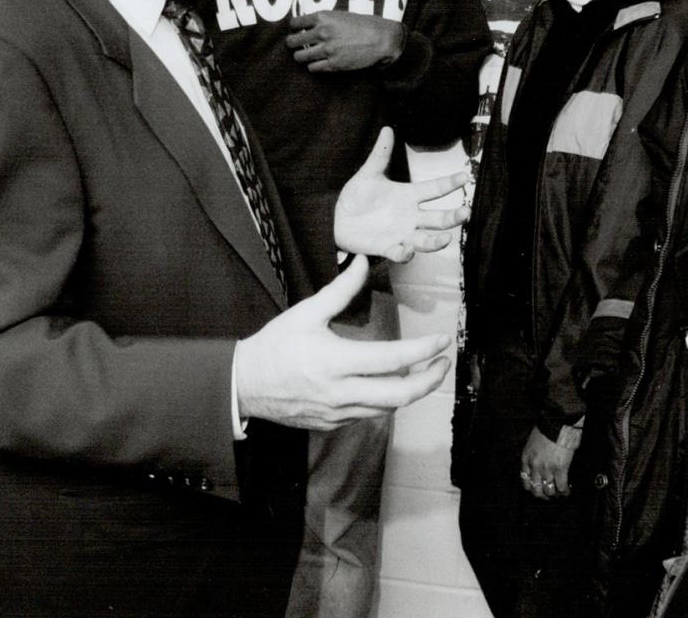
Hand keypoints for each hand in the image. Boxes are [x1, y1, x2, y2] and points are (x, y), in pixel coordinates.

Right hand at [235, 256, 451, 430]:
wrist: (244, 384)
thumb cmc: (275, 346)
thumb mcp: (306, 313)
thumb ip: (340, 289)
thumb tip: (361, 262)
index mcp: (336, 361)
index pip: (392, 359)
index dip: (423, 351)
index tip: (441, 342)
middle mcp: (340, 392)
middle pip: (400, 395)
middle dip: (429, 380)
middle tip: (443, 364)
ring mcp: (337, 413)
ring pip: (387, 409)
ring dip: (410, 392)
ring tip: (422, 374)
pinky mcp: (332, 424)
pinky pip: (368, 416)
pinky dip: (385, 402)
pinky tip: (388, 386)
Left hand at [287, 10, 404, 71]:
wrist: (382, 39)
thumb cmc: (365, 24)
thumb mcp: (342, 15)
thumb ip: (325, 20)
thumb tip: (310, 26)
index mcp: (323, 17)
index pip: (295, 23)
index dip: (293, 28)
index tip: (295, 30)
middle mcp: (322, 33)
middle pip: (293, 41)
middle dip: (292, 43)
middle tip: (294, 45)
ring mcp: (326, 50)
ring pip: (300, 56)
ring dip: (301, 56)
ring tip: (304, 55)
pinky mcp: (333, 64)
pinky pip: (312, 68)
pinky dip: (313, 66)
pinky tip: (318, 63)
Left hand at [333, 127, 468, 260]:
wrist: (337, 219)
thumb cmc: (357, 197)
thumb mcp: (368, 174)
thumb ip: (380, 155)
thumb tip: (387, 129)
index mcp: (409, 195)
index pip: (435, 189)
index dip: (450, 183)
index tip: (465, 176)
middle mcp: (410, 216)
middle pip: (438, 218)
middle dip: (453, 217)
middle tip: (466, 213)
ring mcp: (401, 233)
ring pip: (425, 240)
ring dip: (436, 241)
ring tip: (445, 238)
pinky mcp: (387, 247)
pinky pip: (401, 253)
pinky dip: (406, 253)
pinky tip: (408, 249)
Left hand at [519, 427, 574, 499]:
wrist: (557, 422)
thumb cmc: (546, 429)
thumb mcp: (532, 443)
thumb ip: (533, 456)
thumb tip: (540, 465)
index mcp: (526, 459)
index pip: (525, 481)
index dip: (532, 488)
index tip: (538, 489)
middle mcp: (535, 466)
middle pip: (536, 489)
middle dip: (543, 495)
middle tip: (549, 496)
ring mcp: (547, 469)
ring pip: (549, 491)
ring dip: (555, 494)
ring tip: (559, 494)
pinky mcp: (560, 468)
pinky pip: (562, 486)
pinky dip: (565, 491)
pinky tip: (568, 491)